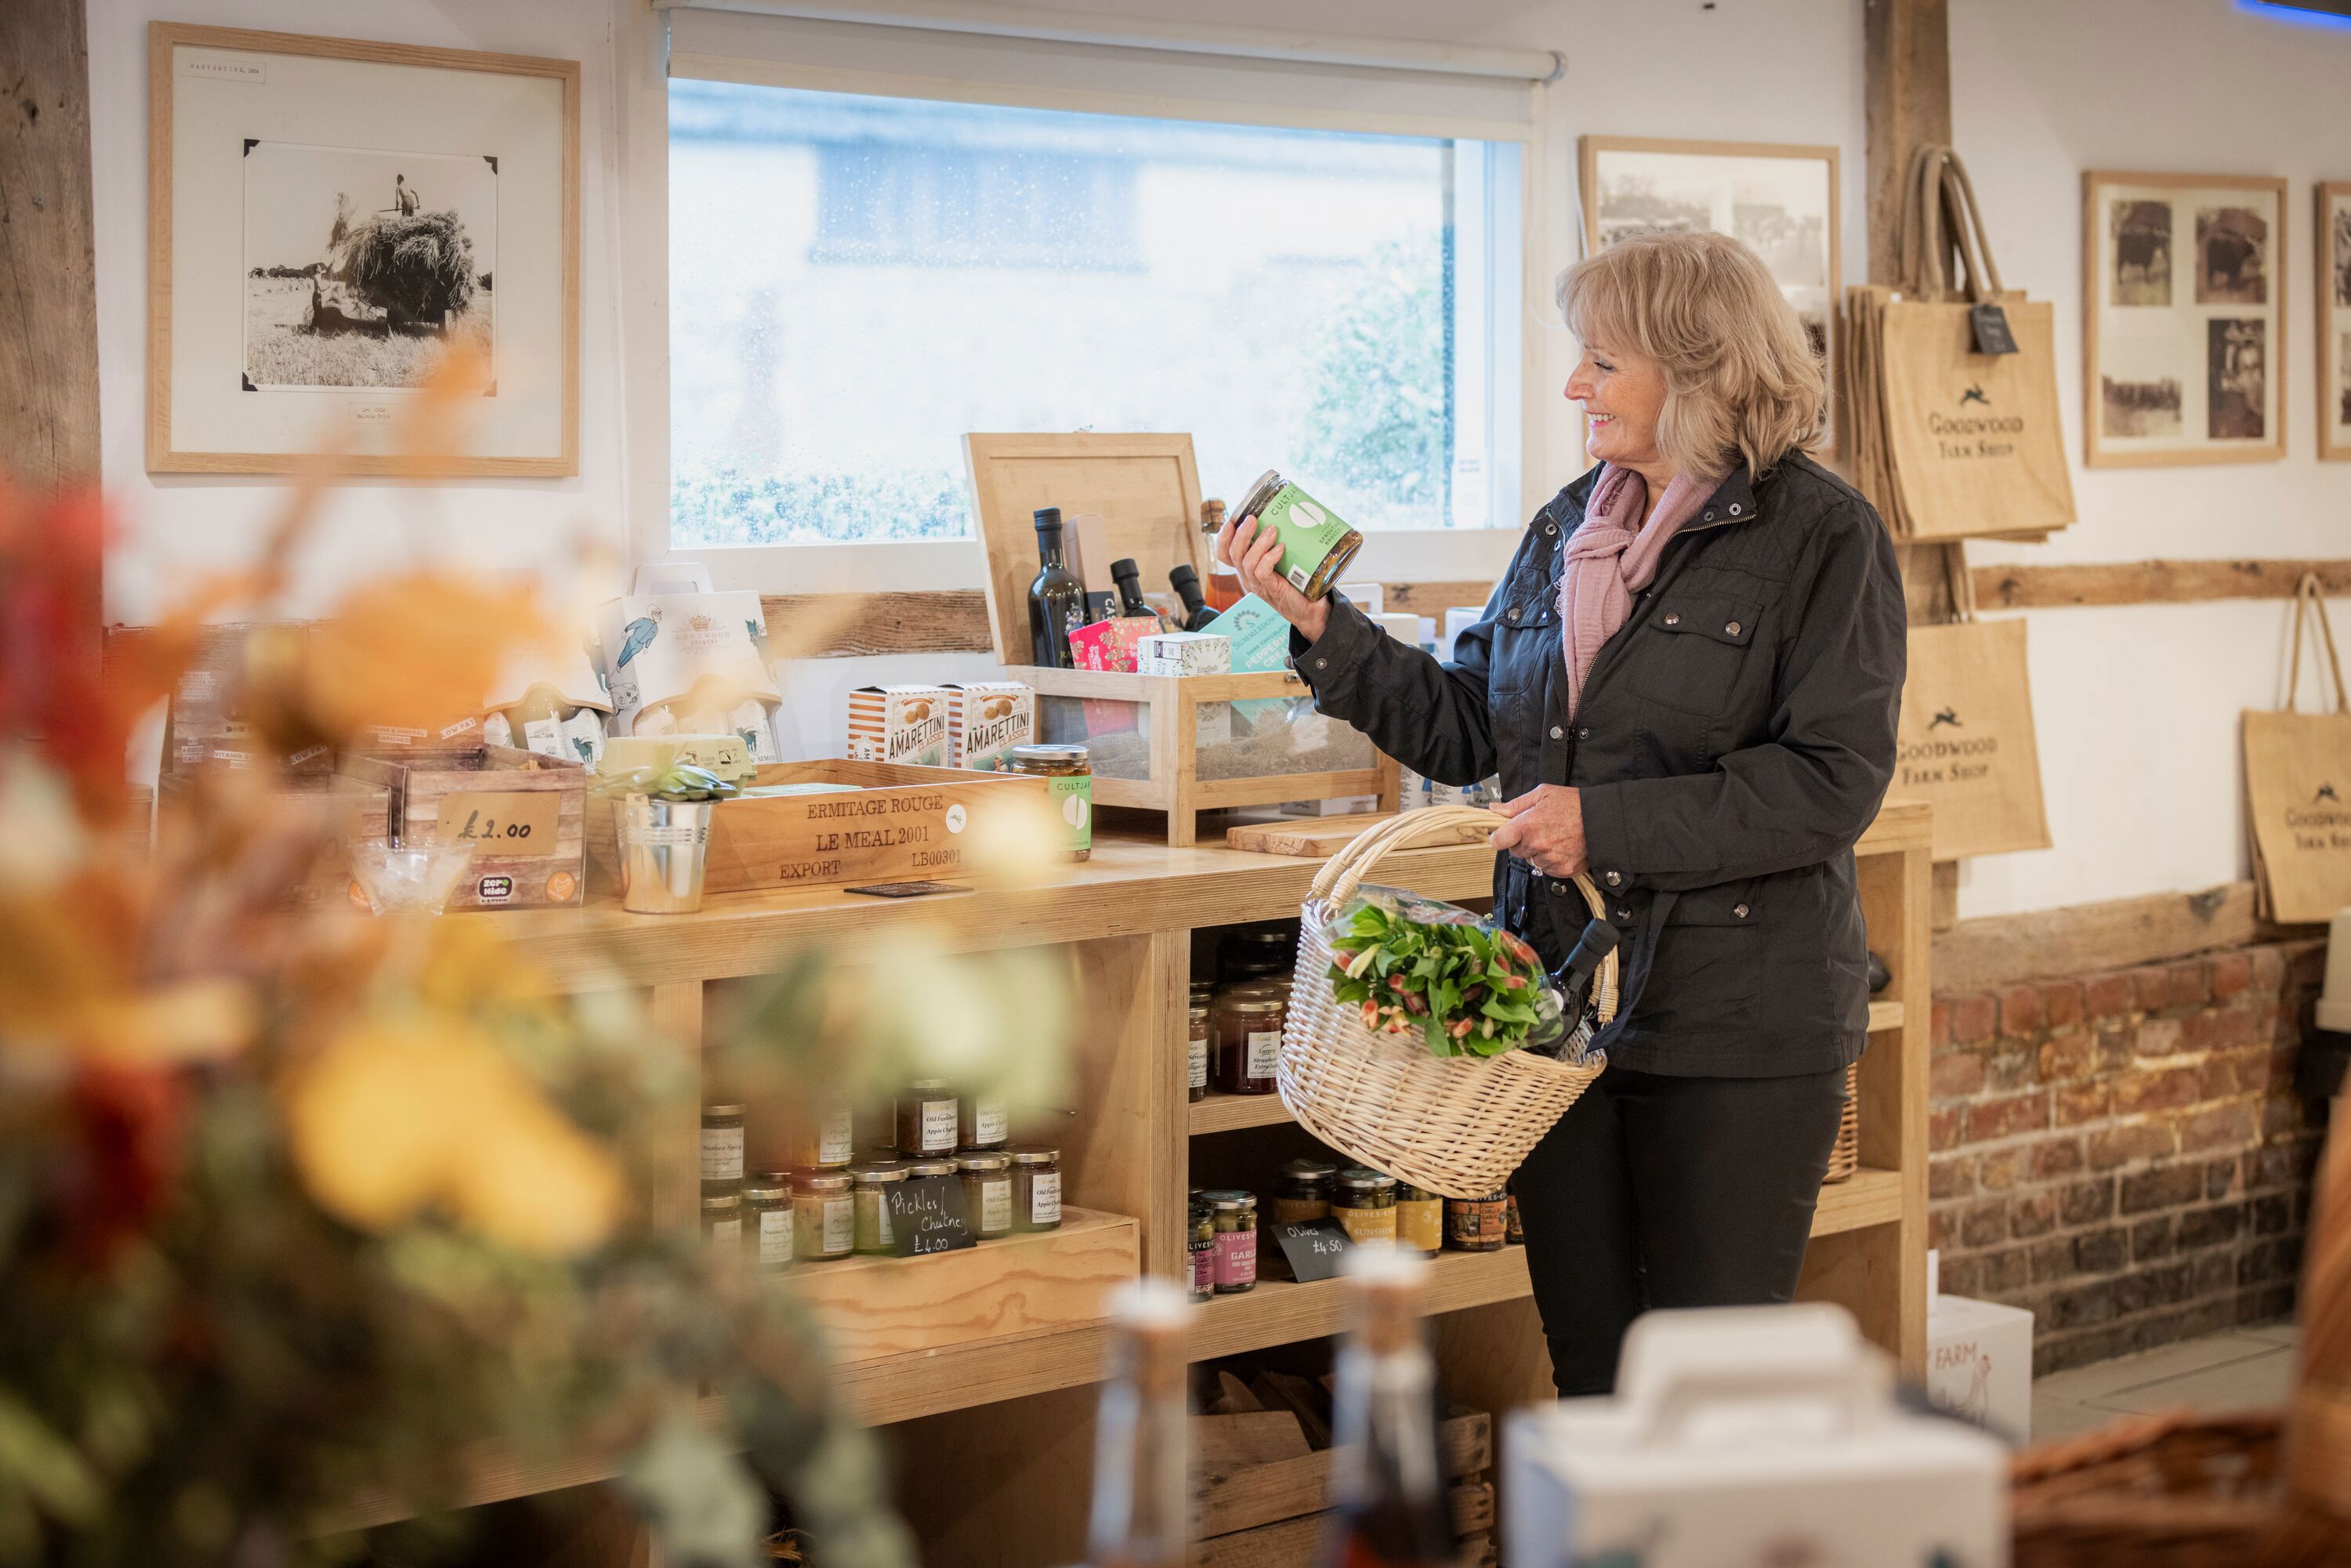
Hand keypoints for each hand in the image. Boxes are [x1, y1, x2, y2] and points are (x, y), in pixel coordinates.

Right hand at [1217, 515, 1329, 643]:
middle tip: (1252, 518)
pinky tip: (1280, 549)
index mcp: (1246, 568)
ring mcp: (1258, 585)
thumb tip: (1284, 514)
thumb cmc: (1296, 582)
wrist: (1310, 609)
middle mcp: (1247, 577)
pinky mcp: (1271, 590)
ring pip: (1247, 562)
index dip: (1223, 537)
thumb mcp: (1282, 560)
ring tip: (1272, 530)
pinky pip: (1262, 572)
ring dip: (1258, 543)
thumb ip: (1276, 543)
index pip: (1224, 553)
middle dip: (1240, 534)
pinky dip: (1269, 558)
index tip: (1233, 520)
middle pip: (1233, 554)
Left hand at [1490, 785, 1588, 878]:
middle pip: (1516, 851)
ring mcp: (1551, 859)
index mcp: (1528, 825)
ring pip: (1532, 861)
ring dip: (1539, 853)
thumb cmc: (1574, 803)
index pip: (1499, 840)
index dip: (1500, 837)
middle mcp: (1537, 845)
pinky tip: (1563, 848)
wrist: (1603, 819)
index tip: (1504, 834)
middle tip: (1540, 830)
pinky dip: (1553, 861)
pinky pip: (1548, 870)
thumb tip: (1495, 809)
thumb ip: (1516, 804)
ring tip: (1555, 838)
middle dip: (1523, 842)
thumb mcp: (1543, 794)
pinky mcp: (1563, 870)